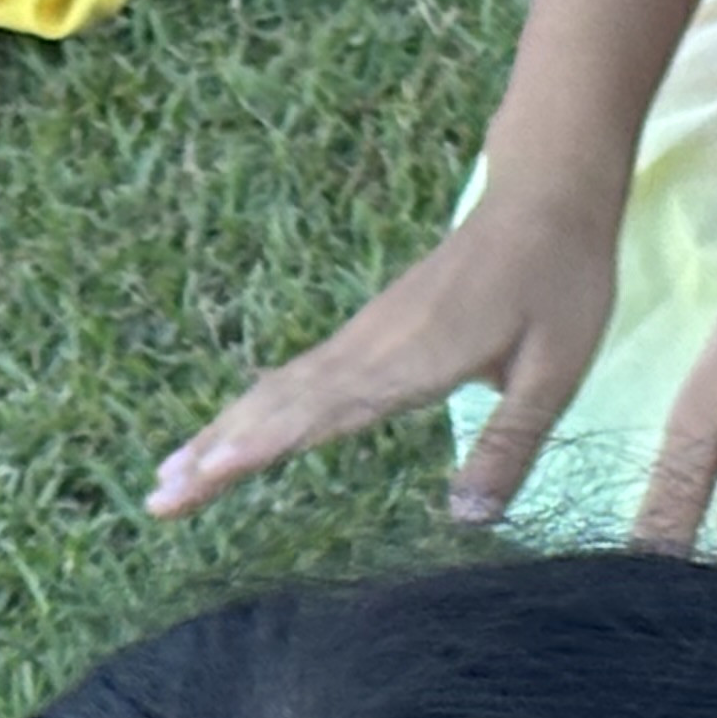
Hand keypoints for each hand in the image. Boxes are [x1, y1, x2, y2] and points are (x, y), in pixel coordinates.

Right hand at [150, 179, 621, 523]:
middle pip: (277, 408)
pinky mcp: (367, 336)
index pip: (320, 412)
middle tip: (156, 500)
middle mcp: (370, 350)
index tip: (205, 476)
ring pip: (275, 394)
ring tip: (167, 478)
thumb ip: (509, 446)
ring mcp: (362, 340)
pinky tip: (228, 433)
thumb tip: (466, 522)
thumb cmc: (560, 283)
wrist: (546, 196)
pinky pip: (295, 380)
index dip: (260, 447)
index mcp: (412, 361)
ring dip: (219, 436)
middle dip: (214, 455)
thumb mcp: (554, 372)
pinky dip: (252, 411)